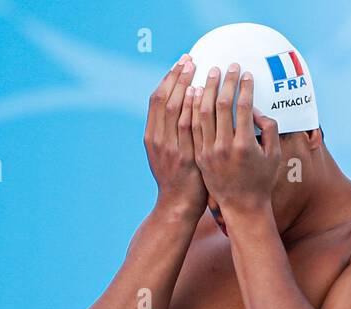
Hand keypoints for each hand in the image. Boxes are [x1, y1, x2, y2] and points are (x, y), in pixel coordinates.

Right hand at [144, 56, 206, 217]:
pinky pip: (187, 127)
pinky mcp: (184, 156)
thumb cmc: (179, 181)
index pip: (157, 100)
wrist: (177, 206)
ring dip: (186, 86)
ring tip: (198, 68)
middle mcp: (157, 139)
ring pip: (174, 109)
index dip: (168, 79)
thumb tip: (181, 109)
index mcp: (152, 136)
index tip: (179, 63)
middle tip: (190, 58)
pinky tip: (199, 93)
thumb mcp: (167, 155)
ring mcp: (170, 148)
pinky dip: (190, 108)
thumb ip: (171, 134)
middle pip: (164, 99)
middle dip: (177, 76)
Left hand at [190, 65, 281, 214]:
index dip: (245, 87)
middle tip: (228, 66)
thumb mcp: (274, 156)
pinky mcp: (198, 156)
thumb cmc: (261, 180)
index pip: (243, 107)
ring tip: (210, 74)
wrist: (241, 207)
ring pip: (202, 113)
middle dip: (225, 82)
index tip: (246, 74)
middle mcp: (224, 148)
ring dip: (207, 90)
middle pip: (221, 106)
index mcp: (245, 147)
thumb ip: (270, 129)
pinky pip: (192, 126)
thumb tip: (257, 109)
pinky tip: (196, 93)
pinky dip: (193, 107)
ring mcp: (208, 152)